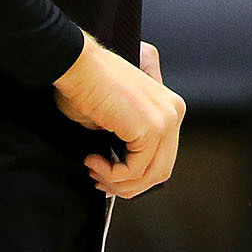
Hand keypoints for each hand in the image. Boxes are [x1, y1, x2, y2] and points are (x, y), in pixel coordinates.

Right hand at [52, 35, 185, 198]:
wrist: (77, 65)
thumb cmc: (87, 86)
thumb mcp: (115, 118)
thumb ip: (128, 142)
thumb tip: (122, 177)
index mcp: (170, 107)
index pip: (163, 156)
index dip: (136, 176)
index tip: (108, 178)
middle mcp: (174, 112)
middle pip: (160, 171)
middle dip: (127, 185)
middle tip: (99, 180)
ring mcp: (166, 119)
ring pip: (148, 176)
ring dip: (116, 183)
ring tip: (93, 170)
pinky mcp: (151, 128)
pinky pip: (134, 170)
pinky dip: (110, 174)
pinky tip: (93, 161)